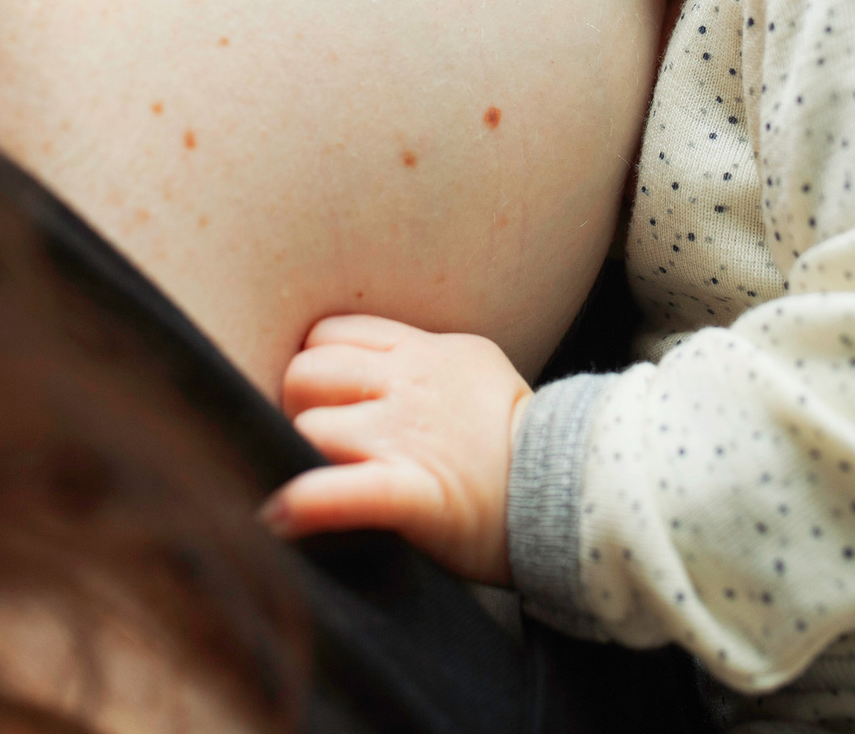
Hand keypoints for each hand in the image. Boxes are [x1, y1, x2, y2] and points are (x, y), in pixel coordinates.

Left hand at [260, 315, 529, 585]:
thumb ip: (417, 361)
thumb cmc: (518, 439)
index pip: (331, 335)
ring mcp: (407, 437)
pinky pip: (342, 491)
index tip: (321, 400)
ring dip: (297, 455)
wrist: (576, 488)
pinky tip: (278, 519)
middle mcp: (407, 386)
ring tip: (302, 479)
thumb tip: (366, 369)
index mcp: (422, 353)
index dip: (315, 367)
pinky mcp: (413, 493)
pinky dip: (305, 504)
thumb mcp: (473, 368)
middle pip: (306, 373)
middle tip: (310, 442)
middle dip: (296, 406)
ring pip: (310, 427)